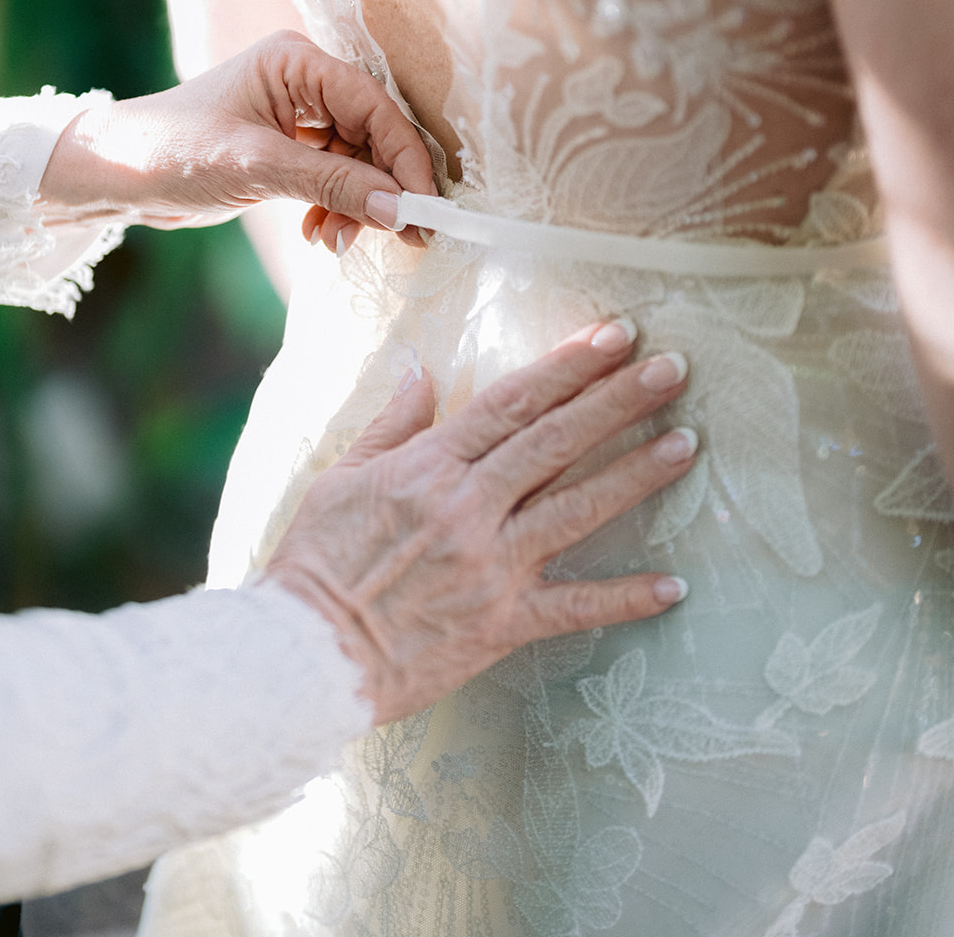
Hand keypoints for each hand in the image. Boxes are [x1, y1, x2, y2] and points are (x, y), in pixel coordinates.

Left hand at [35, 31, 436, 246]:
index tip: (425, 210)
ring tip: (334, 241)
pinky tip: (319, 233)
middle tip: (396, 237)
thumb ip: (333, 185)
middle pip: (373, 134)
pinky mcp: (286, 145)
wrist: (113, 173)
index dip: (405, 159)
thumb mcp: (258, 168)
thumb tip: (401, 210)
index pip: (375, 106)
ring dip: (355, 205)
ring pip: (357, 160)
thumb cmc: (173, 152)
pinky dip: (334, 207)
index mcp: (297, 62)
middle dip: (379, 188)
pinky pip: (333, 175)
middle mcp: (303, 80)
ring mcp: (296, 113)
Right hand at [264, 319, 695, 725]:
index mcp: (428, 465)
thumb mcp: (339, 476)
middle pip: (555, 443)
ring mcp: (489, 566)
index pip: (512, 402)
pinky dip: (623, 598)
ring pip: (575, 509)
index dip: (567, 366)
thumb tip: (421, 372)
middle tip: (671, 369)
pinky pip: (572, 608)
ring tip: (686, 443)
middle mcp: (467, 507)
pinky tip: (673, 586)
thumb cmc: (314, 562)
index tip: (612, 335)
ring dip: (634, 474)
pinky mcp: (500, 623)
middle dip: (617, 400)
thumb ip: (391, 424)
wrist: (304, 655)